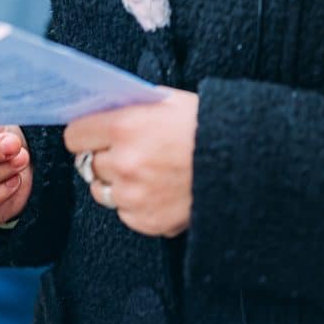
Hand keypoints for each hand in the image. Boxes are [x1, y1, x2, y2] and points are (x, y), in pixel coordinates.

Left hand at [64, 87, 198, 236]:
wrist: (249, 164)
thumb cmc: (209, 126)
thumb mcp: (167, 102)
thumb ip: (129, 110)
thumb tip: (100, 114)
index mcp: (124, 127)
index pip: (74, 136)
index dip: (85, 135)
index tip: (94, 136)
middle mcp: (123, 162)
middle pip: (87, 164)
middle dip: (104, 158)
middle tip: (126, 153)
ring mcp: (134, 195)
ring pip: (100, 191)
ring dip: (115, 183)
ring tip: (142, 175)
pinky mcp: (147, 221)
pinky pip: (124, 213)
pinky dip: (136, 205)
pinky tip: (157, 192)